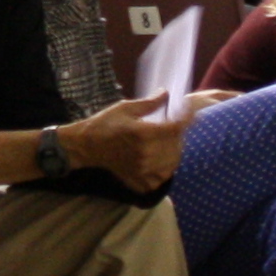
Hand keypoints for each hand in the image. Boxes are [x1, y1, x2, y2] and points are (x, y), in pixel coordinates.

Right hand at [58, 96, 185, 197]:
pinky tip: (159, 161)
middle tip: (171, 126)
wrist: (86, 146)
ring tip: (167, 143)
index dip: (186, 117)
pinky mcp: (140, 181)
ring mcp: (143, 170)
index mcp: (143, 133)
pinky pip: (162, 178)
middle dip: (177, 134)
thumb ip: (150, 103)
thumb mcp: (126, 108)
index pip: (176, 127)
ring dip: (173, 152)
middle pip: (176, 145)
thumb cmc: (105, 123)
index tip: (188, 110)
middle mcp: (145, 154)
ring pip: (172, 162)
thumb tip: (167, 94)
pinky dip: (165, 170)